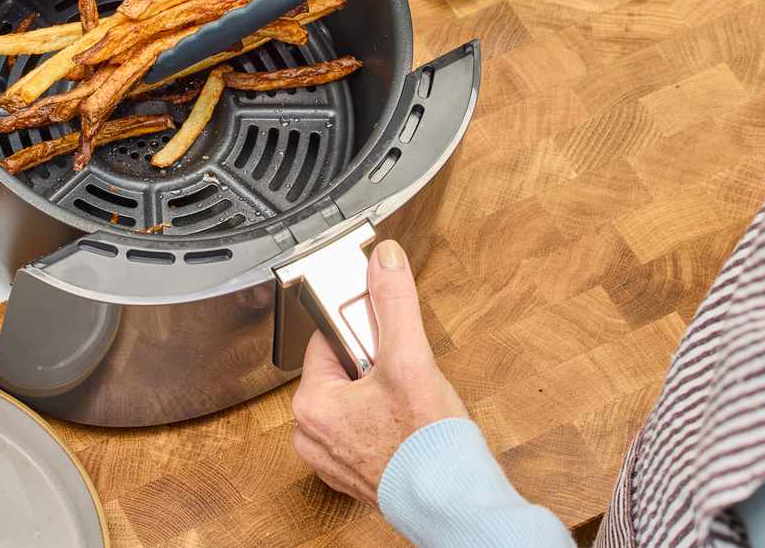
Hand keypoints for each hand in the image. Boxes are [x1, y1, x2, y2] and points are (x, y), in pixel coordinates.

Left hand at [290, 240, 468, 504]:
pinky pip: (364, 431)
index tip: (386, 340)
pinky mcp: (355, 475)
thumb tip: (384, 260)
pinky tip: (408, 426)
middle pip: (343, 370)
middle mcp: (311, 435)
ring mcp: (332, 459)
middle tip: (403, 377)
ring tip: (409, 404)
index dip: (364, 333)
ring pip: (356, 401)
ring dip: (382, 394)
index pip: (329, 340)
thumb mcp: (410, 357)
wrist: (454, 504)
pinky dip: (386, 423)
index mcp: (310, 405)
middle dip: (376, 366)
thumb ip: (394, 302)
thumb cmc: (427, 445)